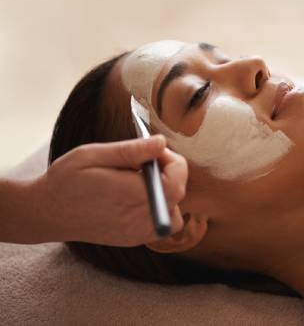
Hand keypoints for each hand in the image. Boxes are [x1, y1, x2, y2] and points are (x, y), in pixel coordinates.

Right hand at [32, 135, 187, 246]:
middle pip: (177, 194)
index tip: (152, 151)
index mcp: (128, 195)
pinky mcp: (134, 240)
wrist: (47, 214)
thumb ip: (131, 150)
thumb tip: (161, 142)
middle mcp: (137, 219)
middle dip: (168, 172)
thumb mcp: (93, 155)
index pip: (175, 181)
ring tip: (140, 181)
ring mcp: (137, 233)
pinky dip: (159, 208)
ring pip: (174, 211)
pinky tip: (137, 197)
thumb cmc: (66, 180)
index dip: (171, 161)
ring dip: (166, 192)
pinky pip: (162, 225)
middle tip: (142, 162)